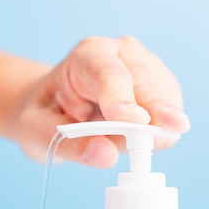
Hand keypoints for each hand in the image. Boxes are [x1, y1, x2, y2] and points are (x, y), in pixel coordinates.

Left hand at [14, 36, 189, 167]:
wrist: (56, 107)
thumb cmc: (46, 114)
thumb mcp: (37, 131)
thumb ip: (68, 143)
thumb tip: (105, 156)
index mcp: (88, 54)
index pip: (108, 72)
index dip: (121, 96)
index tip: (133, 120)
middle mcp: (123, 53)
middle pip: (144, 83)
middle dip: (155, 110)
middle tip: (164, 137)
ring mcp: (147, 68)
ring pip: (163, 100)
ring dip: (152, 130)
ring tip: (121, 144)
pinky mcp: (163, 88)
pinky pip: (170, 117)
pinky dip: (159, 135)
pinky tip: (136, 139)